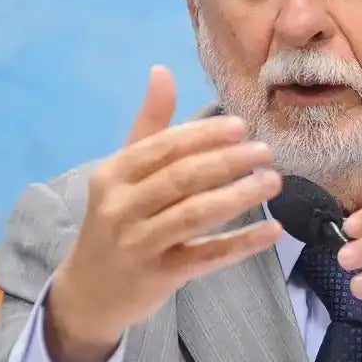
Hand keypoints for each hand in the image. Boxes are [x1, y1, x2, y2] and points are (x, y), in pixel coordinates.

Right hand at [45, 66, 281, 361]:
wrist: (88, 291)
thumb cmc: (115, 219)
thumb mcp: (122, 172)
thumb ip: (149, 124)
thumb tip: (162, 70)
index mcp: (113, 174)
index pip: (164, 148)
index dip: (204, 135)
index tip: (241, 126)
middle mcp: (121, 208)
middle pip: (181, 179)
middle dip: (227, 162)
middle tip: (265, 151)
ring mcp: (139, 245)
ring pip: (194, 216)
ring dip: (238, 197)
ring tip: (273, 181)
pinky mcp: (159, 277)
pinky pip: (207, 257)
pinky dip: (242, 244)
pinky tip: (272, 230)